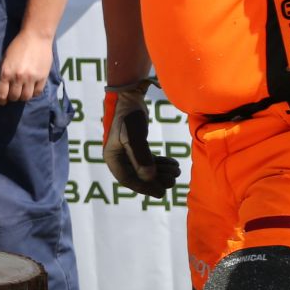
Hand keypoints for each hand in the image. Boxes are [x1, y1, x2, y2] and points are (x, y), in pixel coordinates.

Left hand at [0, 29, 51, 104]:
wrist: (36, 37)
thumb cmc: (18, 46)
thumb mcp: (6, 59)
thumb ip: (5, 73)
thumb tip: (4, 88)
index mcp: (6, 72)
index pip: (1, 94)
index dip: (1, 100)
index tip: (2, 102)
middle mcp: (18, 77)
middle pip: (14, 97)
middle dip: (12, 98)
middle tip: (13, 95)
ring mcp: (31, 78)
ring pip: (26, 97)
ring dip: (23, 97)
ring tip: (22, 92)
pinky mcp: (42, 77)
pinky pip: (38, 92)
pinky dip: (34, 93)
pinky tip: (32, 89)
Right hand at [102, 81, 178, 197]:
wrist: (129, 96)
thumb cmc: (129, 115)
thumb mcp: (134, 136)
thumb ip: (141, 157)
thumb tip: (149, 178)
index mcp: (112, 158)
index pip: (128, 180)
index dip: (145, 188)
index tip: (161, 193)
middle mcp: (118, 157)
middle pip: (138, 176)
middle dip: (157, 180)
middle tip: (173, 180)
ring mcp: (127, 151)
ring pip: (145, 169)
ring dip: (161, 172)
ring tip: (176, 171)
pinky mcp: (136, 144)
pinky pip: (148, 160)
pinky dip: (160, 163)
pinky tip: (173, 163)